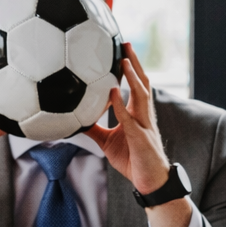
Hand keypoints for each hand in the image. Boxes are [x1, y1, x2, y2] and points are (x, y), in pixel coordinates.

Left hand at [86, 44, 190, 226]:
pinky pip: (128, 118)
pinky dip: (120, 105)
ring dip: (132, 77)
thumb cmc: (133, 161)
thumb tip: (74, 120)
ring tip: (124, 60)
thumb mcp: (107, 142)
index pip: (135, 85)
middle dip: (134, 63)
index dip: (130, 67)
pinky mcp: (140, 138)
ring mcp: (144, 125)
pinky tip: (112, 93)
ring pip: (141, 95)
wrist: (151, 183)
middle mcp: (143, 115)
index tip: (122, 49)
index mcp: (137, 114)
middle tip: (125, 43)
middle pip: (142, 82)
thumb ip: (94, 128)